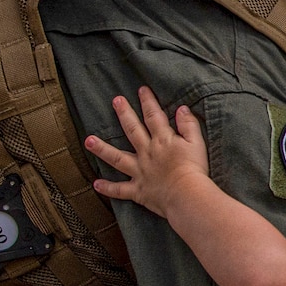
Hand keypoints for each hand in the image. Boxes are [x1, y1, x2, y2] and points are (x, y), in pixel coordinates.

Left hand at [84, 86, 208, 219]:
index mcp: (162, 140)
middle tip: (115, 101)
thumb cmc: (194, 169)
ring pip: (117, 158)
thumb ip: (189, 125)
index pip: (153, 116)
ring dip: (102, 149)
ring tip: (88, 141)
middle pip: (132, 130)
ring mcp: (140, 171)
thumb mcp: (196, 143)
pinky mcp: (138, 191)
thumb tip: (182, 109)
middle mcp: (147, 153)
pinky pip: (120, 190)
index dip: (147, 101)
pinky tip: (96, 184)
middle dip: (123, 114)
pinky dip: (108, 188)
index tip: (141, 90)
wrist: (186, 195)